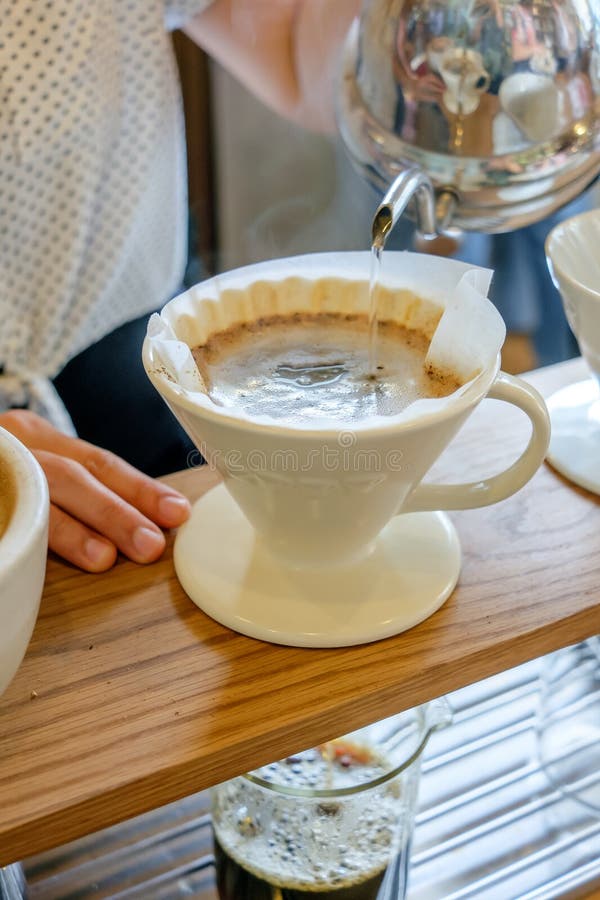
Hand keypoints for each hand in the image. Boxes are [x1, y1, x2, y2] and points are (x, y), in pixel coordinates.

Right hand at [0, 410, 190, 572]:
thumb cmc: (6, 474)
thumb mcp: (39, 468)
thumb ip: (80, 490)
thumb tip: (147, 523)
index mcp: (37, 436)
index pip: (97, 461)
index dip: (139, 488)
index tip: (176, 512)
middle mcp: (13, 445)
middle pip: (70, 475)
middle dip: (115, 510)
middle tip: (150, 544)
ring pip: (33, 494)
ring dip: (72, 529)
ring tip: (105, 559)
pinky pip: (4, 519)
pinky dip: (24, 539)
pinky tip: (37, 562)